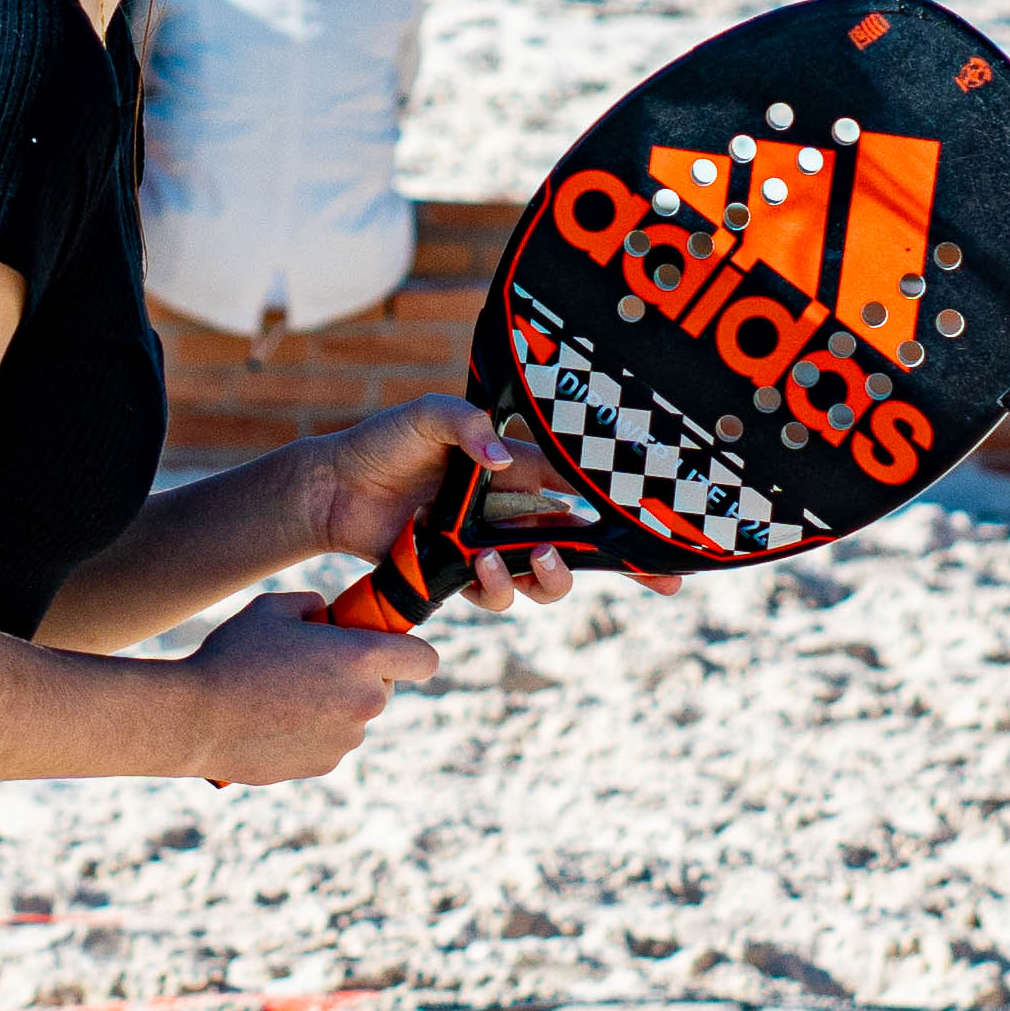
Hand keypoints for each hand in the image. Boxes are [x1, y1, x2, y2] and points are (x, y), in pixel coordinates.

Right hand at [184, 592, 437, 783]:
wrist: (194, 720)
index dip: (407, 651)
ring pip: (355, 716)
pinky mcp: (324, 766)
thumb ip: (314, 605)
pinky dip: (312, 732)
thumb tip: (327, 617)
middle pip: (383, 686)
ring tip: (282, 694)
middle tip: (312, 664)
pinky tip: (273, 720)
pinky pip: (330, 742)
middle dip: (357, 675)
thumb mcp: (273, 608)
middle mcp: (365, 702)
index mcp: (361, 657)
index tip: (383, 647)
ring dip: (333, 705)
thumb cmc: (232, 656)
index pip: (425, 659)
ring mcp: (347, 740)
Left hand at [299, 394, 675, 611]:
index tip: (673, 530)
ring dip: (552, 577)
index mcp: (519, 468)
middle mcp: (513, 511)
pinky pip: (495, 594)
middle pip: (583, 545)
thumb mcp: (429, 415)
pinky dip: (498, 586)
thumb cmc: (385, 442)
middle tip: (656, 578)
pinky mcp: (461, 575)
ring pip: (546, 578)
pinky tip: (481, 564)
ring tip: (533, 558)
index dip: (630, 510)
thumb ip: (467, 426)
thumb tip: (500, 457)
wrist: (336, 485)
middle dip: (627, 567)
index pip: (587, 488)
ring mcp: (489, 546)